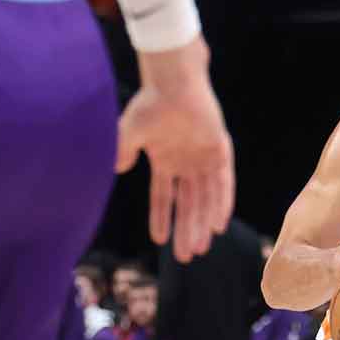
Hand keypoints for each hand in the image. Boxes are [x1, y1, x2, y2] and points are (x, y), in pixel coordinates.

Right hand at [117, 37, 234, 262]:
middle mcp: (186, 164)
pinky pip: (223, 184)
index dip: (162, 219)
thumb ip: (124, 152)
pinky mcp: (220, 152)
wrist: (175, 82)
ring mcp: (204, 159)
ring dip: (202, 224)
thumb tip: (115, 170)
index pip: (164, 198)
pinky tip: (218, 224)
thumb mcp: (131, 132)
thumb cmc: (151, 102)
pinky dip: (221, 204)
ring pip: (205, 200)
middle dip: (186, 230)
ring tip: (200, 248)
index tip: (159, 242)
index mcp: (165, 161)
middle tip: (185, 257)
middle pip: (188, 205)